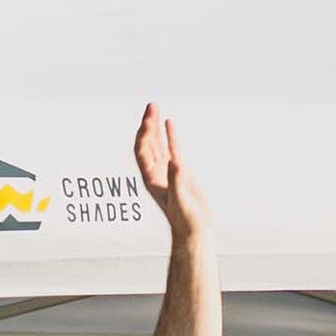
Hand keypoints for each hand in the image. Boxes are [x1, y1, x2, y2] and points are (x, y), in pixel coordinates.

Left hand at [131, 101, 200, 240]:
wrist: (193, 230)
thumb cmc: (186, 220)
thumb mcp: (181, 200)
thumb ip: (177, 181)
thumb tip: (175, 162)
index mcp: (151, 178)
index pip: (142, 151)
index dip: (144, 134)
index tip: (150, 118)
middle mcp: (155, 172)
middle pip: (147, 143)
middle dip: (147, 124)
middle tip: (151, 104)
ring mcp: (166, 171)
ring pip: (157, 144)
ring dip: (155, 127)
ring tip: (155, 108)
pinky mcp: (179, 172)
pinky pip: (172, 149)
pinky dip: (169, 136)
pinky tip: (169, 123)